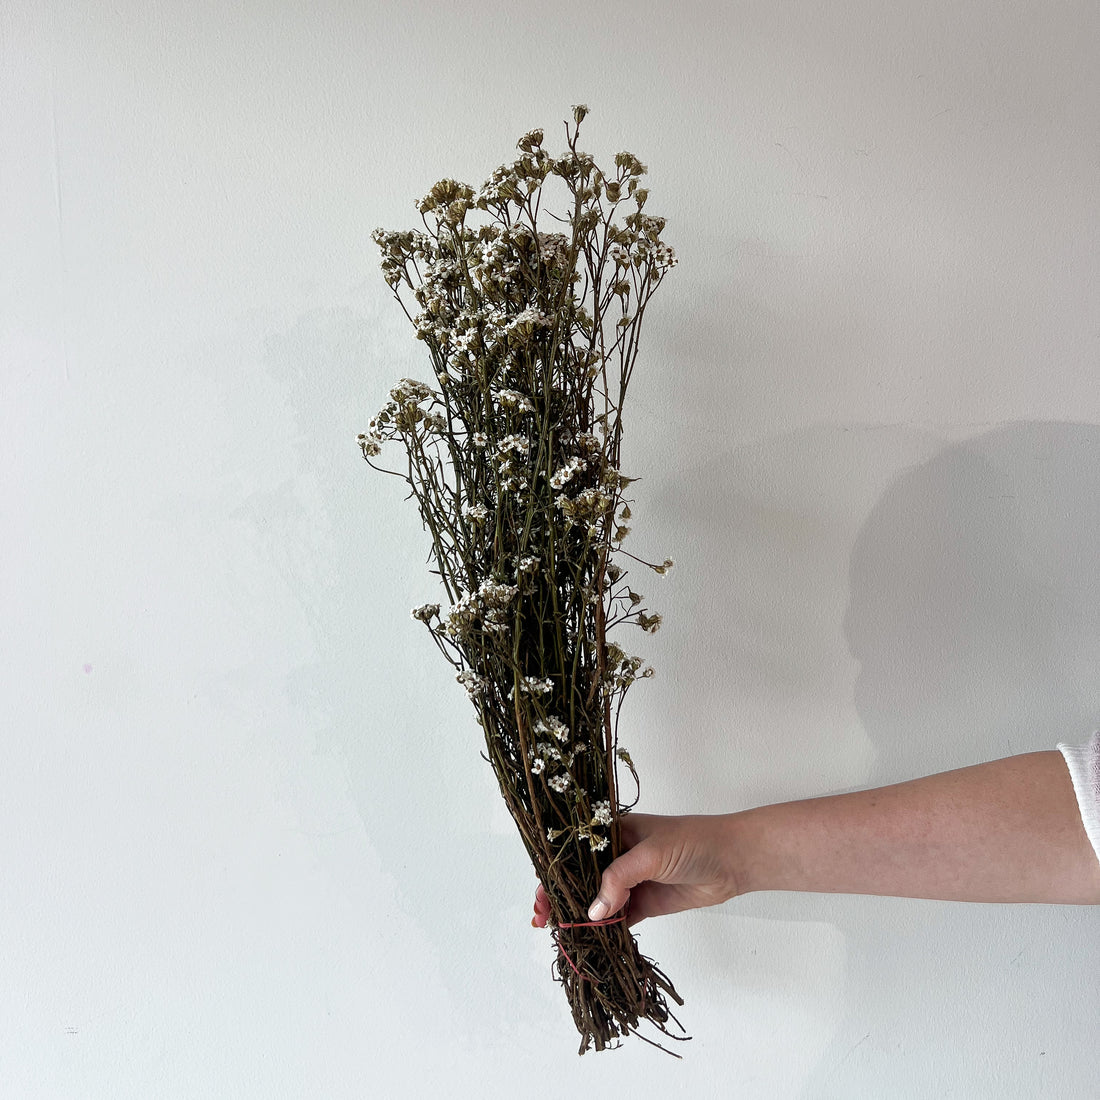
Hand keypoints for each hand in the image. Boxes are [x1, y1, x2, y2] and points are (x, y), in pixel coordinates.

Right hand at [531, 812, 742, 928]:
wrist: (732, 861)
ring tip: (562, 935)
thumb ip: (619, 879)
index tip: (541, 896)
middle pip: (579, 879)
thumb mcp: (651, 853)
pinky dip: (603, 930)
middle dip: (560, 898)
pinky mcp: (643, 903)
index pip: (573, 853)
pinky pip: (617, 918)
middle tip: (544, 920)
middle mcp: (615, 855)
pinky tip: (590, 941)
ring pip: (596, 901)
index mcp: (611, 832)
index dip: (554, 873)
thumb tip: (592, 912)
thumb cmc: (691, 842)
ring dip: (580, 917)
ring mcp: (630, 881)